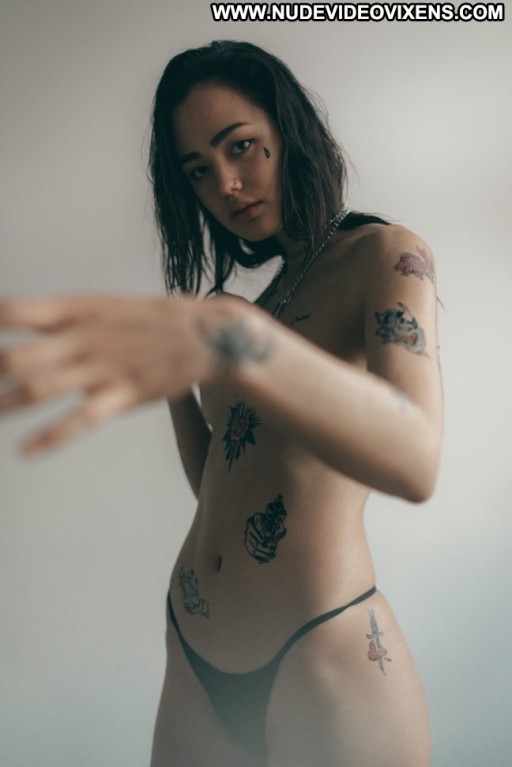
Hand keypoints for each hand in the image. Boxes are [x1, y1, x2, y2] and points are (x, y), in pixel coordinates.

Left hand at [0, 292, 243, 455]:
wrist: (208, 335)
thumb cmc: (153, 318)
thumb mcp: (105, 304)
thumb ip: (63, 316)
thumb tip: (19, 321)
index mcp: (78, 309)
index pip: (13, 313)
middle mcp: (83, 337)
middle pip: (16, 358)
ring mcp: (102, 367)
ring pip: (40, 390)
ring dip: (3, 406)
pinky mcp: (122, 395)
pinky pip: (80, 419)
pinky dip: (50, 437)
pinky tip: (24, 451)